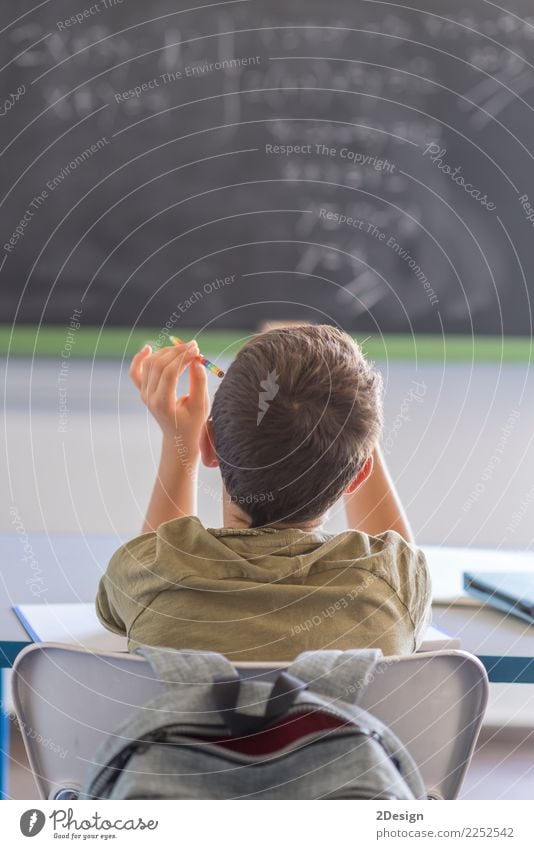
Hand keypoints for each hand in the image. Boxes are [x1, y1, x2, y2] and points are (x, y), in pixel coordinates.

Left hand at [129, 340, 208, 455]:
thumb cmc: (192, 422)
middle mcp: (149, 397)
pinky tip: (148, 348)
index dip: (183, 358)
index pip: (170, 373)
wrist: (178, 436)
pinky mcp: (143, 390)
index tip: (197, 350)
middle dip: (177, 352)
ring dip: (166, 352)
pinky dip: (140, 358)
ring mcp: (143, 393)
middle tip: (194, 346)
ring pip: (150, 364)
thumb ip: (199, 383)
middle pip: (159, 365)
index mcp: (163, 404)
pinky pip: (136, 372)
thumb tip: (196, 361)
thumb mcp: (201, 405)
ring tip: (183, 349)